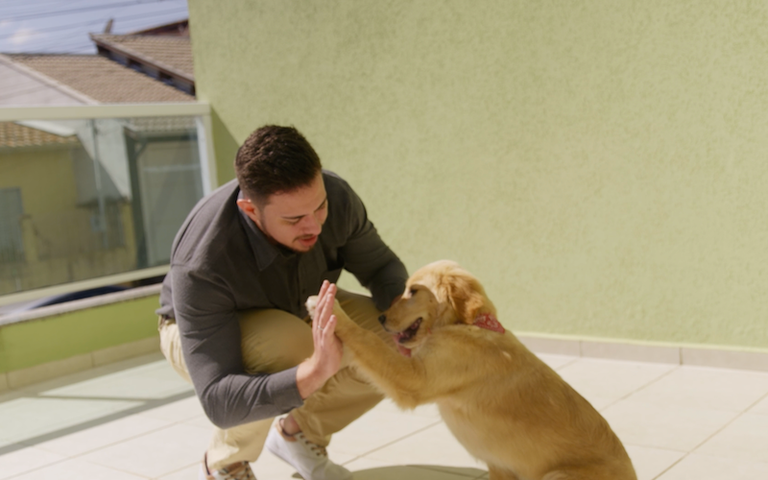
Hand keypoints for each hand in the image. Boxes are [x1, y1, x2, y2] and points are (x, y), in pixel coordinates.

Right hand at [296, 281, 343, 398]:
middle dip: (325, 295)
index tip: (327, 283)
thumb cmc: (328, 350)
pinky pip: (328, 332)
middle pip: (321, 308)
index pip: (321, 306)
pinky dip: (331, 324)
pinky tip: (334, 316)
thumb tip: (338, 313)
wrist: (321, 367)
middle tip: (330, 283)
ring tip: (331, 294)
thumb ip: (332, 323)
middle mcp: (319, 327)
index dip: (323, 294)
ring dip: (327, 305)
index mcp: (320, 324)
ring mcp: (321, 335)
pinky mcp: (326, 343)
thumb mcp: (330, 333)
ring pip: (324, 317)